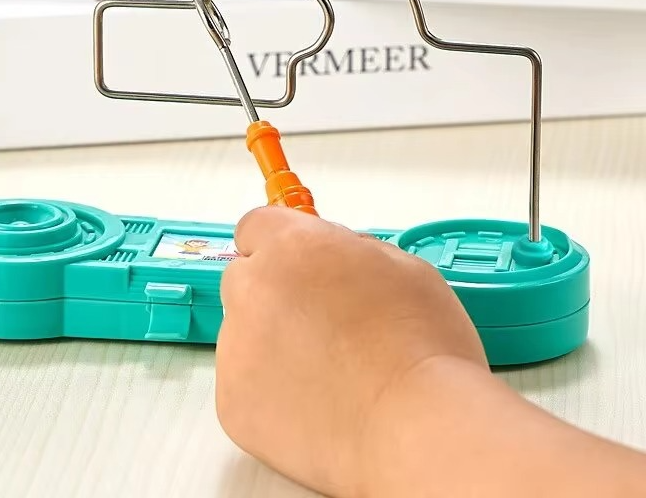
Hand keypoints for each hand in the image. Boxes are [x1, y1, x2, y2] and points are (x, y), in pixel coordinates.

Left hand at [214, 206, 487, 496]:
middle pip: (245, 278)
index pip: (256, 226)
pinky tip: (316, 402)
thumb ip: (352, 250)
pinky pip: (243, 384)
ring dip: (272, 343)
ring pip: (244, 333)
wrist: (417, 428)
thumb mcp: (403, 266)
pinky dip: (270, 391)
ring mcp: (237, 347)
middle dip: (274, 293)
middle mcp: (254, 289)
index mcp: (293, 247)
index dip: (277, 244)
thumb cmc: (421, 349)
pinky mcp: (233, 401)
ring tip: (329, 372)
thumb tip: (336, 256)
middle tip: (320, 322)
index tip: (293, 262)